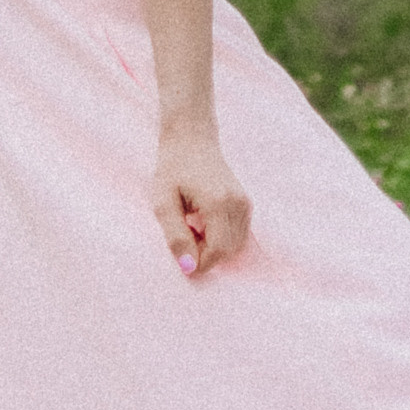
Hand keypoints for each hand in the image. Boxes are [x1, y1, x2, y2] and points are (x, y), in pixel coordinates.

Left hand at [154, 119, 250, 278]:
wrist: (191, 140)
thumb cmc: (172, 169)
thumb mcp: (163, 203)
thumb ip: (176, 236)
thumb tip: (188, 268)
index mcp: (219, 203)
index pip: (218, 252)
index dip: (199, 262)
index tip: (179, 254)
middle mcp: (239, 204)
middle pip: (228, 252)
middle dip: (205, 255)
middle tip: (184, 235)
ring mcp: (246, 204)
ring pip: (235, 246)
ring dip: (213, 247)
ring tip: (192, 227)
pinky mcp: (246, 204)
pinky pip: (238, 236)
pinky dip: (221, 238)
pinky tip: (203, 223)